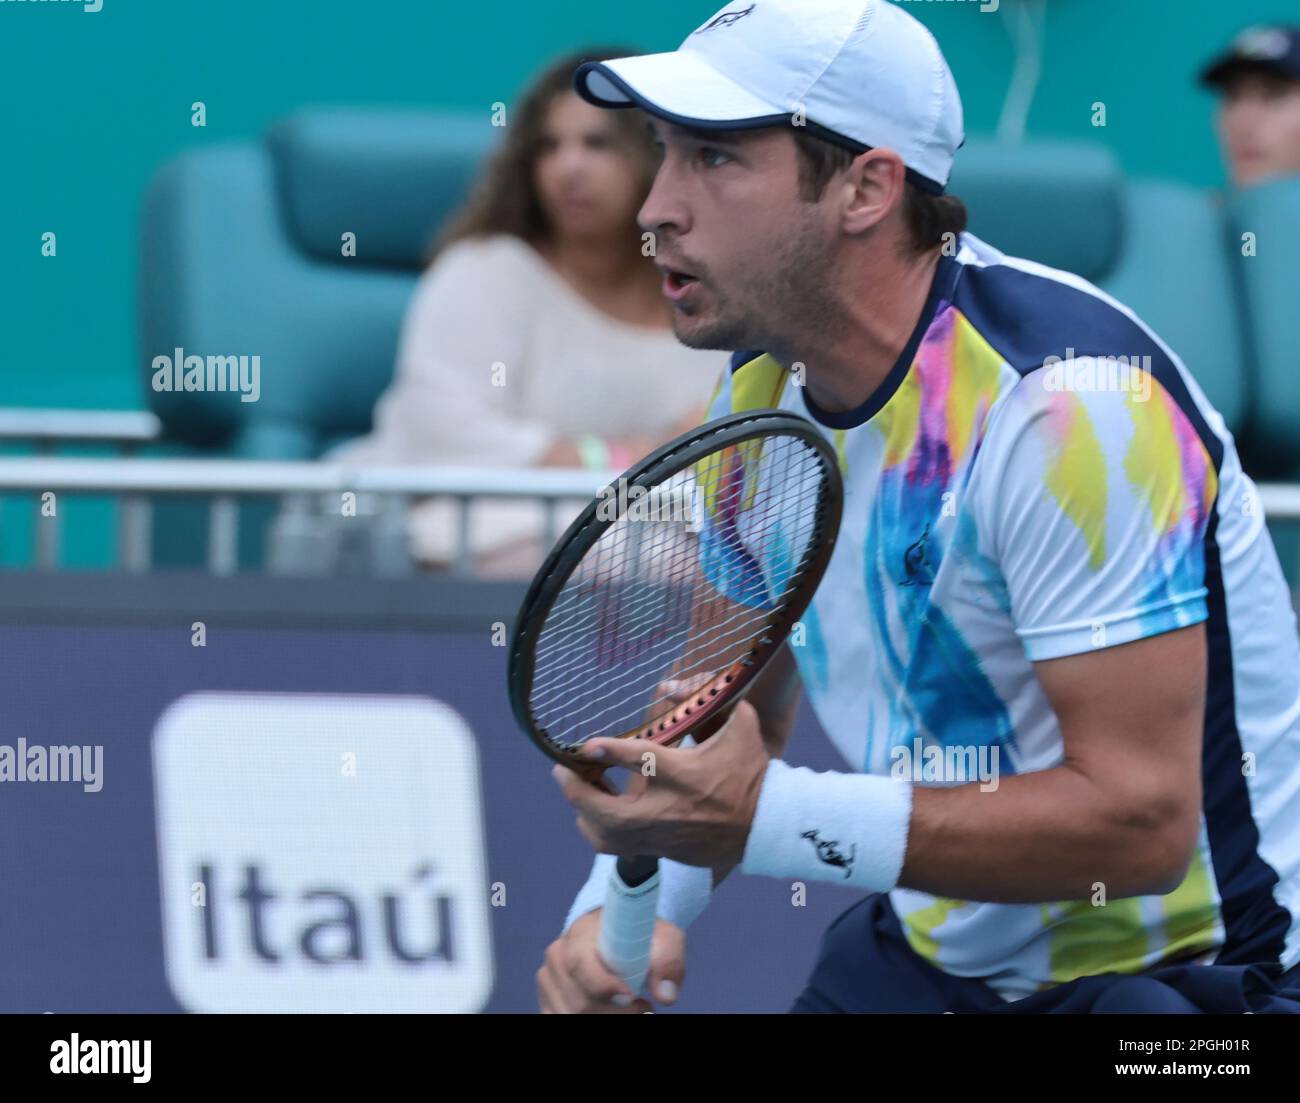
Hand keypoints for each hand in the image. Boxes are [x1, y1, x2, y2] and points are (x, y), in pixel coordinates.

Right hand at [536, 909, 686, 1013]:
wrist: (619, 937)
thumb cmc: (640, 938)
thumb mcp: (664, 939)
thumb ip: (668, 961)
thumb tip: (665, 994)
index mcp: (581, 932)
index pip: (580, 963)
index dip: (604, 985)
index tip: (631, 995)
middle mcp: (558, 954)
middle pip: (580, 1000)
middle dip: (615, 1012)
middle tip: (642, 1006)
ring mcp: (548, 979)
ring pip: (572, 1014)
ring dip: (605, 1017)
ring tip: (629, 1007)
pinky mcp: (547, 999)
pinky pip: (561, 1019)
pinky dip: (590, 1019)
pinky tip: (608, 1011)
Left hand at [552, 700, 770, 867]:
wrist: (768, 826)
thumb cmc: (752, 773)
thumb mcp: (741, 727)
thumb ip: (711, 700)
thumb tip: (675, 684)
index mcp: (683, 773)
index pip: (638, 760)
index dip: (608, 751)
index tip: (585, 744)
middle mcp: (667, 808)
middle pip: (606, 810)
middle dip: (576, 790)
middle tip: (562, 770)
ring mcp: (663, 835)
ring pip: (606, 835)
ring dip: (584, 813)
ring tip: (580, 791)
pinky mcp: (664, 851)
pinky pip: (620, 848)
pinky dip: (602, 831)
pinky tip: (600, 814)